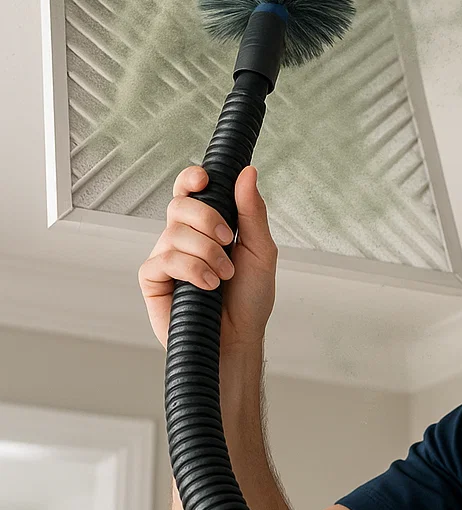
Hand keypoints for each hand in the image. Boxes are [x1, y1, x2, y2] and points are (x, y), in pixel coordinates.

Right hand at [138, 164, 277, 350]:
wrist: (240, 337)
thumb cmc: (251, 297)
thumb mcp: (261, 250)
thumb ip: (252, 211)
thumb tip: (248, 173)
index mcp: (206, 226)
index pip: (189, 192)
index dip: (190, 179)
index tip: (204, 180)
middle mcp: (182, 238)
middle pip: (179, 205)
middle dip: (207, 219)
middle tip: (226, 240)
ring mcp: (165, 258)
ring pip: (173, 233)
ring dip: (206, 254)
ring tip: (223, 275)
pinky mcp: (153, 281)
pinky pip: (163, 260)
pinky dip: (191, 270)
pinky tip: (207, 286)